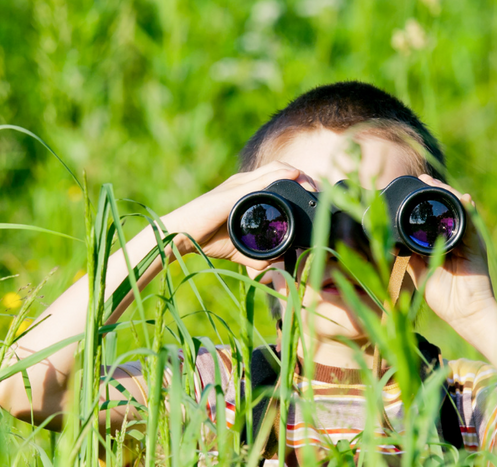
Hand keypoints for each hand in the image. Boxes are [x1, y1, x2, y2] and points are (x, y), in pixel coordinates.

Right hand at [162, 161, 316, 273]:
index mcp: (243, 191)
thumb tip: (273, 266)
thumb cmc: (204, 238)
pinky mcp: (232, 192)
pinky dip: (281, 176)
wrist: (179, 235)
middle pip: (279, 169)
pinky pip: (262, 179)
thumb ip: (255, 255)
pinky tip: (294, 177)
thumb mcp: (237, 247)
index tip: (312, 195)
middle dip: (303, 177)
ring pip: (274, 170)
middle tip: (317, 191)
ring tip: (311, 186)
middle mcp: (242, 183)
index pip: (275, 177)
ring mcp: (237, 185)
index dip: (297, 182)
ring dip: (297, 175)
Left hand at [406, 174, 496, 328]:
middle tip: (424, 178)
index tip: (413, 187)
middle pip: (447, 208)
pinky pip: (472, 223)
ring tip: (437, 183)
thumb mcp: (419, 270)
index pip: (433, 216)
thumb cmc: (443, 295)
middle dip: (436, 191)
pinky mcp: (477, 245)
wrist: (464, 312)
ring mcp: (467, 239)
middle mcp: (455, 237)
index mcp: (441, 242)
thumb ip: (409, 254)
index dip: (424, 201)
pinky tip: (462, 198)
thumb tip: (391, 241)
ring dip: (449, 194)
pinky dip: (468, 209)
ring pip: (459, 210)